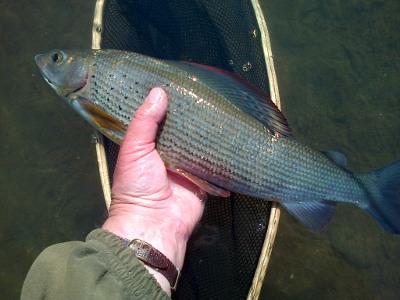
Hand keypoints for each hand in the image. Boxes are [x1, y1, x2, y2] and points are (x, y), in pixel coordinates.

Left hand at [102, 87, 204, 293]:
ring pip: (200, 145)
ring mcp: (188, 167)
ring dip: (208, 133)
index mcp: (149, 146)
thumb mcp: (135, 149)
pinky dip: (221, 153)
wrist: (155, 222)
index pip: (160, 120)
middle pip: (183, 131)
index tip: (178, 83)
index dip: (167, 104)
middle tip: (206, 92)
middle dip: (192, 116)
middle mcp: (169, 154)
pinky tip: (231, 134)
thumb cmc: (138, 184)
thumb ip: (145, 122)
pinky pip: (214, 163)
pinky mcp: (204, 179)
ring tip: (221, 107)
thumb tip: (159, 91)